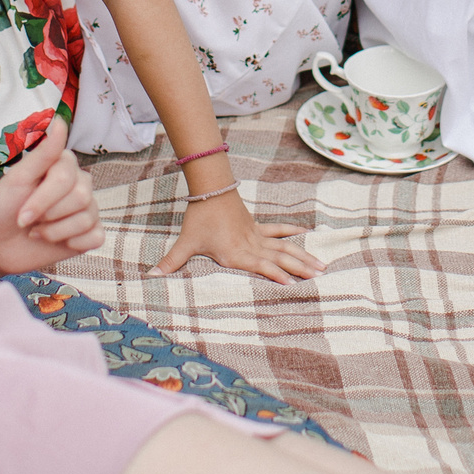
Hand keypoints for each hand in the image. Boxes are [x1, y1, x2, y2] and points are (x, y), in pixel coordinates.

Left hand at [0, 120, 102, 276]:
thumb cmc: (3, 207)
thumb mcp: (18, 178)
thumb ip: (43, 153)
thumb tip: (60, 121)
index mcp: (63, 166)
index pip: (67, 178)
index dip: (43, 199)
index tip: (21, 213)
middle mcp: (79, 184)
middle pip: (81, 197)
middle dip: (49, 215)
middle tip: (28, 222)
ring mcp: (86, 209)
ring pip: (87, 219)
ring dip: (55, 232)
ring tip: (38, 231)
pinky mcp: (88, 234)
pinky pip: (96, 237)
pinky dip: (74, 243)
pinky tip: (58, 242)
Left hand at [152, 187, 320, 283]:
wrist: (210, 189)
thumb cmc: (199, 218)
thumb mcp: (185, 243)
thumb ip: (171, 262)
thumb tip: (150, 276)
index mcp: (236, 253)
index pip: (260, 266)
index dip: (276, 275)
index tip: (293, 284)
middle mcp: (251, 246)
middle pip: (280, 257)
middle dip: (301, 268)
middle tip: (320, 277)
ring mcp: (256, 236)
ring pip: (285, 247)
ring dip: (303, 256)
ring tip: (322, 265)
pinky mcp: (257, 228)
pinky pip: (278, 232)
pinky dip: (293, 234)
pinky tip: (307, 236)